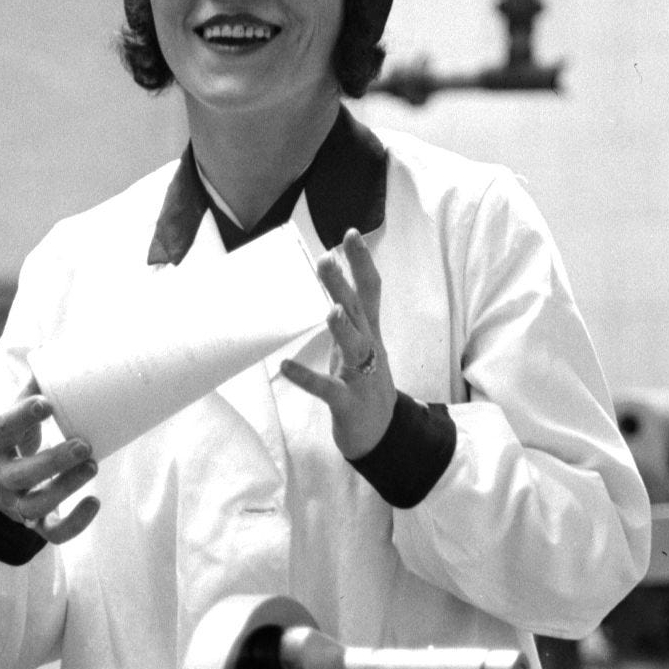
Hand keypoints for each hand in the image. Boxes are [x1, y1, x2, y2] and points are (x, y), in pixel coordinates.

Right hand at [0, 393, 101, 544]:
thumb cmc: (9, 445)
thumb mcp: (11, 421)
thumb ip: (30, 392)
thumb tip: (56, 352)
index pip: (2, 430)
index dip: (23, 416)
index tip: (46, 402)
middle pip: (23, 475)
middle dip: (54, 461)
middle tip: (83, 443)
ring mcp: (15, 507)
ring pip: (39, 504)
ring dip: (68, 486)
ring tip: (92, 464)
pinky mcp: (34, 526)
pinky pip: (54, 533)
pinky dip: (76, 522)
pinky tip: (94, 503)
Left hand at [279, 229, 396, 458]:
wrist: (382, 434)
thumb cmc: (366, 384)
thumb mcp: (362, 345)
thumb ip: (352, 317)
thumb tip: (336, 287)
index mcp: (370, 333)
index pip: (370, 291)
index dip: (362, 263)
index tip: (350, 234)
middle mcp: (370, 349)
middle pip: (360, 312)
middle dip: (344, 286)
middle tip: (326, 260)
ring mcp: (362, 377)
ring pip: (355, 347)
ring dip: (343, 328)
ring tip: (330, 310)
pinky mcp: (348, 403)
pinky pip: (327, 389)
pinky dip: (307, 378)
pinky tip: (286, 366)